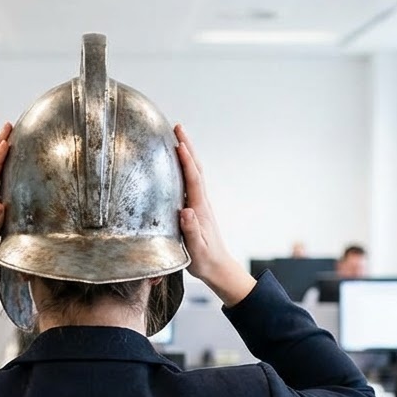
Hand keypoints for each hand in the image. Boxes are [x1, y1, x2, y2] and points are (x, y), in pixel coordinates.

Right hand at [175, 124, 254, 306]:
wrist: (219, 269)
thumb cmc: (206, 262)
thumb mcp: (197, 250)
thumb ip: (192, 231)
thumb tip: (186, 211)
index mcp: (200, 210)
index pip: (193, 180)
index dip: (186, 161)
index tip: (178, 143)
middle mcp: (201, 203)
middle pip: (196, 169)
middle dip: (187, 147)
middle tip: (177, 127)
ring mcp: (200, 205)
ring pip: (194, 174)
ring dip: (187, 154)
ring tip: (176, 138)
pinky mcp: (197, 209)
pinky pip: (191, 182)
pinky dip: (185, 168)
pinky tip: (177, 165)